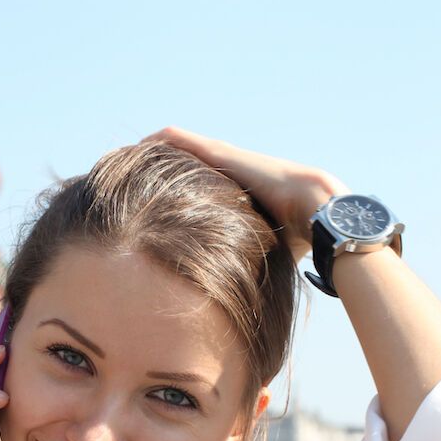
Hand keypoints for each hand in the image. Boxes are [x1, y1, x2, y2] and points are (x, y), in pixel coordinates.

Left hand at [140, 127, 349, 260]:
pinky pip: (180, 140)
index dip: (175, 191)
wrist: (318, 212)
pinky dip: (159, 142)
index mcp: (237, 191)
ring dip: (152, 153)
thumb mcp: (263, 249)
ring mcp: (225, 159)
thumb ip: (247, 262)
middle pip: (185, 163)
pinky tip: (137, 145)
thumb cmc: (298, 237)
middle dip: (156, 170)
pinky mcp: (221, 153)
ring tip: (122, 158)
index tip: (149, 204)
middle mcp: (229, 171)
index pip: (199, 186)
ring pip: (179, 147)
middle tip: (125, 177)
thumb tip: (238, 300)